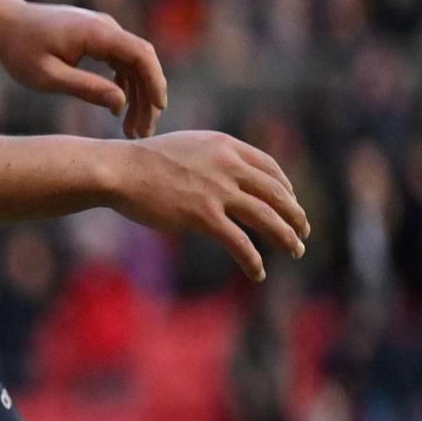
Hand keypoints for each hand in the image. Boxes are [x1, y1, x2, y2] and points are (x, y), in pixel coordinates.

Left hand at [0, 1, 167, 138]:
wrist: (4, 21)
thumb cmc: (20, 49)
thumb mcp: (47, 75)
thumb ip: (84, 87)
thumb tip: (120, 102)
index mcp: (96, 32)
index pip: (140, 54)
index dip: (155, 81)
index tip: (159, 108)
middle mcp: (105, 27)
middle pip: (141, 63)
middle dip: (147, 98)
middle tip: (143, 133)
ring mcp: (102, 32)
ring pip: (132, 65)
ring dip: (136, 96)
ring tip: (132, 130)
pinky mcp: (96, 39)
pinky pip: (119, 63)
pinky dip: (123, 86)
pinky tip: (118, 111)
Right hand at [104, 132, 307, 281]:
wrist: (118, 170)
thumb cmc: (142, 161)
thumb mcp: (185, 148)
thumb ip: (209, 160)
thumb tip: (221, 180)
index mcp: (225, 147)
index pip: (269, 167)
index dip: (285, 188)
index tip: (289, 202)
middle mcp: (228, 166)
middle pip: (276, 193)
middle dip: (294, 214)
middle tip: (303, 231)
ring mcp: (217, 191)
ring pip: (266, 217)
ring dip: (286, 236)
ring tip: (296, 250)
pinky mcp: (203, 216)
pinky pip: (239, 241)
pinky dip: (252, 260)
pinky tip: (258, 273)